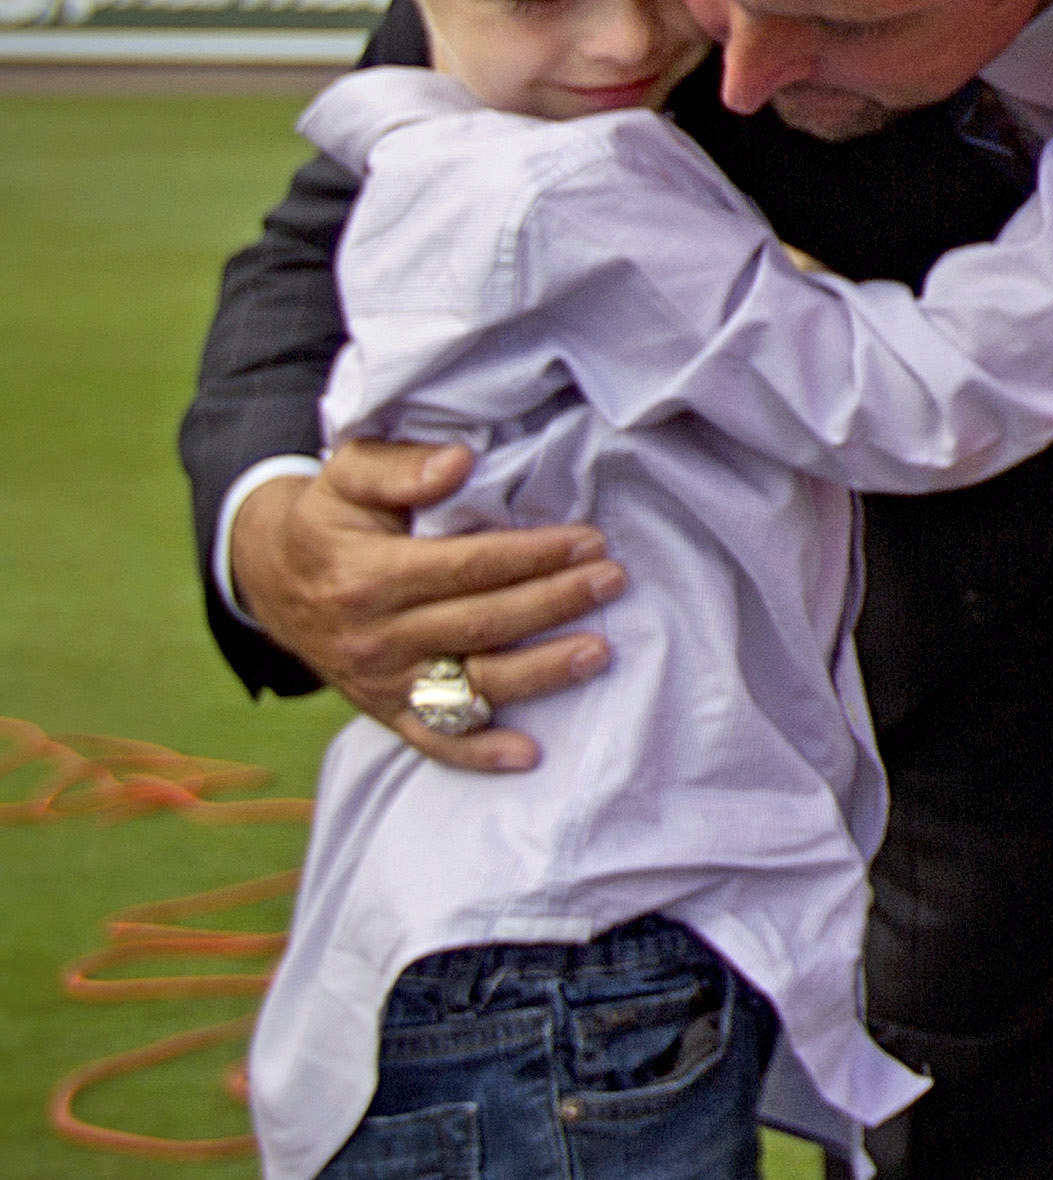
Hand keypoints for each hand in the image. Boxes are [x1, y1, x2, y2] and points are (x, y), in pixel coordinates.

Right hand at [231, 439, 625, 771]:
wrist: (273, 579)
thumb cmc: (330, 517)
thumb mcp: (348, 473)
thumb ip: (400, 466)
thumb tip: (459, 462)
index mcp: (366, 576)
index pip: (467, 567)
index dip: (532, 555)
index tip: (589, 541)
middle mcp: (373, 637)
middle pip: (481, 624)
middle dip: (554, 603)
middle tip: (613, 581)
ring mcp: (379, 681)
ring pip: (471, 684)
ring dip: (541, 673)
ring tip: (600, 651)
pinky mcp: (383, 710)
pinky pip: (432, 739)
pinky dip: (478, 753)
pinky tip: (529, 755)